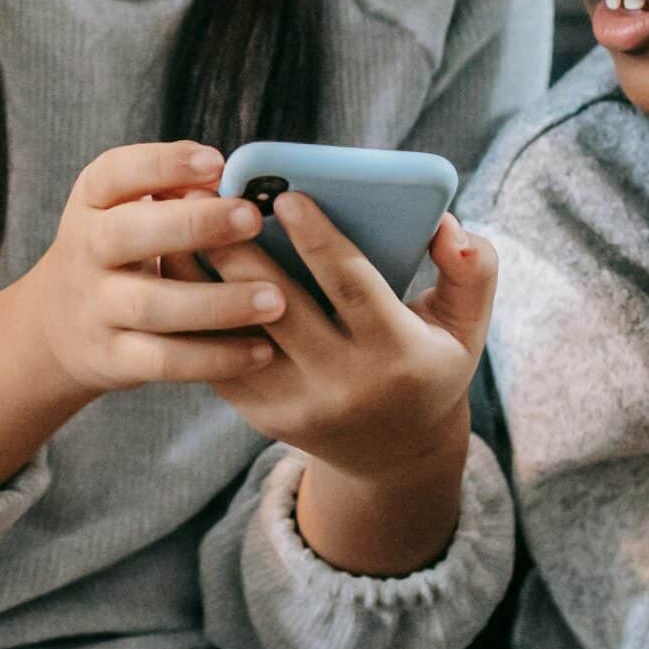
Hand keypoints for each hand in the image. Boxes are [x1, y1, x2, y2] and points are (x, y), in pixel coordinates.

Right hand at [20, 141, 287, 393]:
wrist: (60, 325)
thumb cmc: (120, 250)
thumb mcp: (126, 209)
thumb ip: (173, 189)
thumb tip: (235, 176)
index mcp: (93, 201)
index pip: (116, 173)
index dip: (163, 165)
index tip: (216, 163)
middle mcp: (87, 250)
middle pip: (129, 234)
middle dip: (192, 225)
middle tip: (252, 218)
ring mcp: (97, 307)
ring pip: (153, 305)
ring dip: (218, 303)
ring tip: (275, 298)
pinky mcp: (113, 357)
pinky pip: (165, 360)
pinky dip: (215, 358)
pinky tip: (263, 350)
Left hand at [196, 197, 494, 573]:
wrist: (394, 452)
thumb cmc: (429, 364)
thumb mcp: (466, 324)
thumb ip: (473, 269)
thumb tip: (446, 224)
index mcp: (397, 354)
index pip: (353, 290)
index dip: (320, 242)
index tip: (286, 195)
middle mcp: (343, 385)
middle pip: (281, 309)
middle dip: (242, 251)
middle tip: (210, 198)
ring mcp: (296, 404)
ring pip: (237, 334)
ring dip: (202, 277)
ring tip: (178, 220)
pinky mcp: (259, 413)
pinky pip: (217, 356)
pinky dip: (192, 309)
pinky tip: (174, 263)